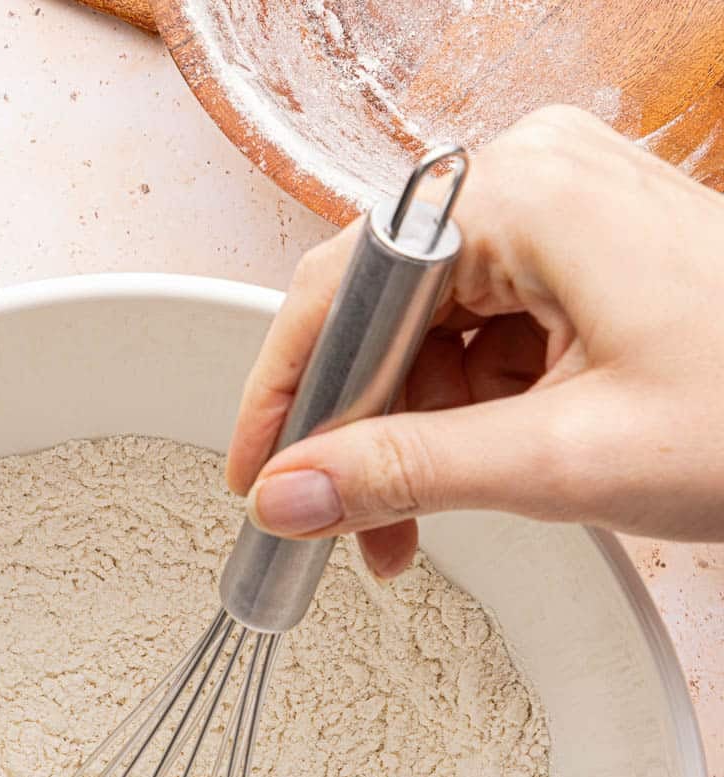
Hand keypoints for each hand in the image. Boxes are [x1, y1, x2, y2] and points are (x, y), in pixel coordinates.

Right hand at [229, 106, 723, 578]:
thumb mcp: (561, 458)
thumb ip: (406, 474)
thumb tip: (289, 493)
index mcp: (523, 195)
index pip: (344, 289)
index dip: (287, 396)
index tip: (258, 481)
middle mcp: (535, 181)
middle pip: (381, 313)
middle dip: (357, 433)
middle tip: (339, 528)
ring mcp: (561, 217)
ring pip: (427, 335)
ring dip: (409, 439)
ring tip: (412, 531)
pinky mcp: (582, 260)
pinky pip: (481, 337)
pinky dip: (462, 418)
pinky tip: (466, 482)